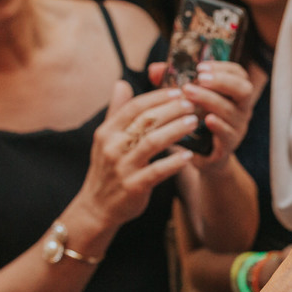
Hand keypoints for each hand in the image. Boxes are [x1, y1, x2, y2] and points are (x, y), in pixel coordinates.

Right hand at [81, 81, 198, 228]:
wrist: (97, 208)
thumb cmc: (108, 169)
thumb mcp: (106, 139)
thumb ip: (116, 112)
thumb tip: (122, 83)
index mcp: (107, 132)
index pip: (133, 107)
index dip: (157, 97)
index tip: (177, 91)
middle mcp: (112, 147)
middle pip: (145, 121)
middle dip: (170, 110)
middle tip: (191, 104)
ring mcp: (122, 167)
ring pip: (152, 143)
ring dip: (175, 131)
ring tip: (193, 123)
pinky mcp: (133, 186)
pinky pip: (157, 171)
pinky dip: (174, 163)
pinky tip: (189, 156)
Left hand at [148, 60, 259, 170]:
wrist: (202, 155)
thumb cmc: (195, 121)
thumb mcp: (187, 99)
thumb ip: (173, 82)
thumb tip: (154, 70)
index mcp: (233, 94)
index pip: (238, 74)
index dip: (223, 67)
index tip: (200, 67)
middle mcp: (240, 109)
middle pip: (244, 89)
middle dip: (222, 81)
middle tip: (200, 78)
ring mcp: (237, 127)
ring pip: (230, 110)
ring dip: (210, 99)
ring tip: (189, 93)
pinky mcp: (229, 145)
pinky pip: (228, 134)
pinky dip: (218, 125)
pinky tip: (207, 119)